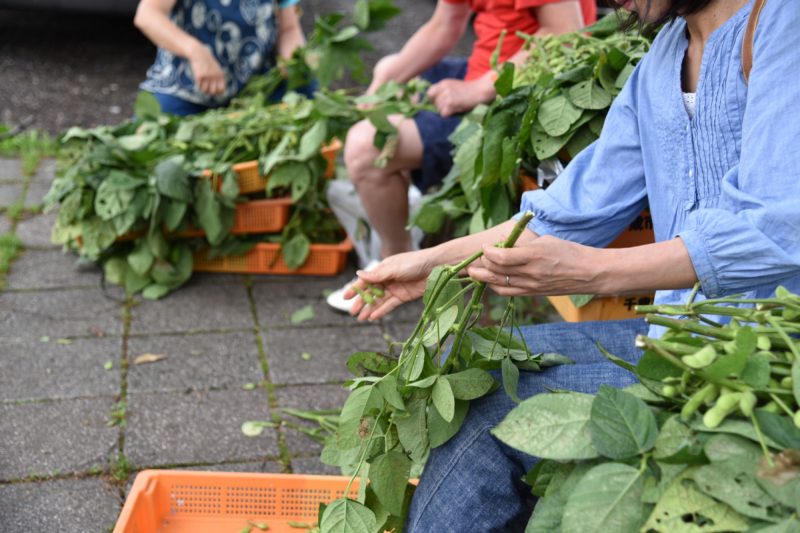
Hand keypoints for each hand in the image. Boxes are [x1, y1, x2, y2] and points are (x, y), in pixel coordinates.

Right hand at [188, 43, 225, 95]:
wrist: (199, 53)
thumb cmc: (208, 62)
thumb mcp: (216, 69)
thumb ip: (218, 79)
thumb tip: (219, 92)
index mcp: (220, 75)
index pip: (222, 89)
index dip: (218, 93)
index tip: (214, 92)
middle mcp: (215, 76)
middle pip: (213, 91)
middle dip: (210, 92)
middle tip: (207, 89)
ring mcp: (207, 76)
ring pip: (205, 90)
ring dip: (203, 89)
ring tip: (202, 85)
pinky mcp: (199, 76)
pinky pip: (199, 86)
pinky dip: (198, 85)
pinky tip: (198, 80)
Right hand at [344, 250, 434, 320]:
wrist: (436, 267)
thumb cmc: (414, 262)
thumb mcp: (393, 268)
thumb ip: (377, 275)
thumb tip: (358, 275)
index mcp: (382, 269)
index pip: (365, 280)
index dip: (355, 288)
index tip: (345, 297)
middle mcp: (387, 279)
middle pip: (371, 292)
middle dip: (361, 302)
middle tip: (352, 312)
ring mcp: (395, 288)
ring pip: (379, 300)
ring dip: (370, 309)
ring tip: (361, 319)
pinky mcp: (403, 297)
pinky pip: (390, 305)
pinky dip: (382, 311)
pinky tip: (374, 317)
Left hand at [427, 77, 495, 116]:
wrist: (481, 91)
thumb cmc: (469, 90)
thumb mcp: (453, 86)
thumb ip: (443, 91)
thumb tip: (433, 102)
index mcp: (443, 83)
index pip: (429, 93)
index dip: (434, 99)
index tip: (441, 102)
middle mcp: (443, 88)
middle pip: (434, 103)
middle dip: (440, 106)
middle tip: (452, 105)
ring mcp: (447, 96)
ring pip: (438, 109)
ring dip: (445, 111)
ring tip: (456, 107)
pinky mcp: (451, 104)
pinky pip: (443, 114)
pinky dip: (449, 115)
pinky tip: (457, 110)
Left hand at [466, 235, 602, 296]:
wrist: (588, 273)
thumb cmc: (568, 251)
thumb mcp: (545, 240)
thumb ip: (522, 243)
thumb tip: (502, 242)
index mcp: (534, 255)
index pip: (502, 256)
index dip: (488, 252)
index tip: (485, 246)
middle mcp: (530, 273)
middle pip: (495, 272)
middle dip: (480, 266)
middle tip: (472, 261)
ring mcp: (531, 286)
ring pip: (498, 284)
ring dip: (484, 278)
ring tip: (475, 272)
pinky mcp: (532, 293)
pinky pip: (508, 292)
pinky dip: (495, 286)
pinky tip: (490, 280)